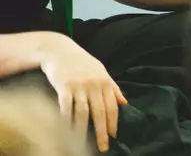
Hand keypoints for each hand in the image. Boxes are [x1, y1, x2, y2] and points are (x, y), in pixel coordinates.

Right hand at [38, 35, 124, 152]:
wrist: (60, 50)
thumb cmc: (82, 62)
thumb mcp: (101, 72)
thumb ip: (113, 87)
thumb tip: (125, 102)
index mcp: (105, 81)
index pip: (112, 106)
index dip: (113, 122)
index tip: (114, 135)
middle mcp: (94, 84)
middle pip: (100, 112)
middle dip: (102, 131)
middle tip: (103, 146)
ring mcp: (79, 86)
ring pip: (83, 112)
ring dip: (82, 130)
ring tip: (81, 144)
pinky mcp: (64, 87)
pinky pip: (66, 107)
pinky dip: (66, 120)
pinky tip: (66, 130)